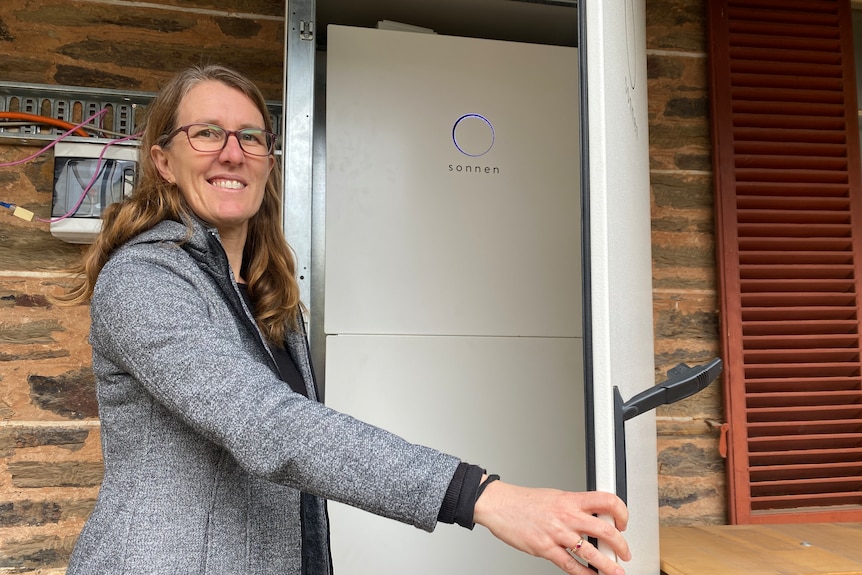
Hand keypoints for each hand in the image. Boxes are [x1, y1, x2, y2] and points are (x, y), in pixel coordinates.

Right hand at [472, 480, 630, 574]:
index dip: (621, 512)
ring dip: (608, 565)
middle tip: (625, 552)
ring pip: (591, 552)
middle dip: (621, 545)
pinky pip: (570, 565)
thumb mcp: (554, 496)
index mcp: (570, 499)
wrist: (499, 505)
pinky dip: (584, 573)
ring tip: (616, 571)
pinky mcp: (545, 549)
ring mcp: (557, 533)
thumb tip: (591, 516)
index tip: (623, 522)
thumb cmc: (524, 501)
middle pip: (605, 530)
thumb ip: (574, 506)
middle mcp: (567, 516)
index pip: (607, 501)